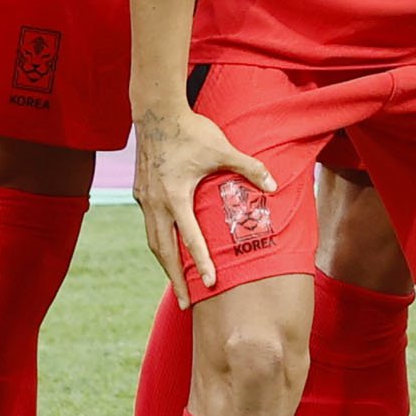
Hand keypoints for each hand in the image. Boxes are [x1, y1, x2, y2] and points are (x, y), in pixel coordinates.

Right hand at [132, 101, 270, 296]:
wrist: (156, 111)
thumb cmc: (192, 130)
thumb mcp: (223, 148)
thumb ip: (249, 167)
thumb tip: (275, 185)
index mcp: (175, 195)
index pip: (190, 237)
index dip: (200, 261)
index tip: (210, 283)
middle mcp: (155, 202)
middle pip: (164, 250)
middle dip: (175, 279)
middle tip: (187, 304)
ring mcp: (144, 199)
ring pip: (153, 240)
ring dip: (165, 264)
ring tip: (177, 285)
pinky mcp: (140, 192)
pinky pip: (150, 226)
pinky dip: (159, 244)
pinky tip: (169, 251)